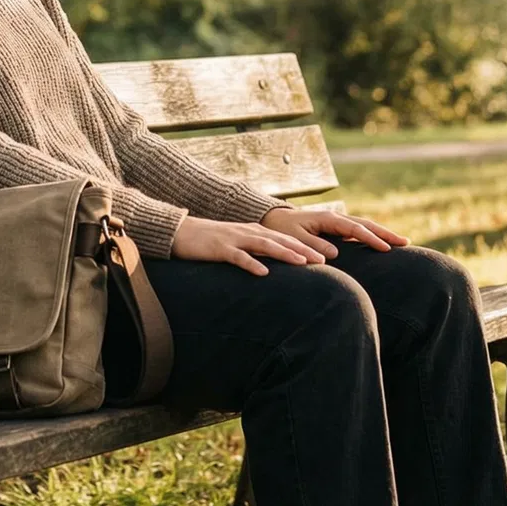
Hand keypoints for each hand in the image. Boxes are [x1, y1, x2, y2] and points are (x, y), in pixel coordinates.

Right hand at [169, 215, 329, 275]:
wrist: (181, 232)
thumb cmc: (210, 242)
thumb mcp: (236, 245)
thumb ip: (254, 252)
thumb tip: (272, 267)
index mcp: (254, 232)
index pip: (284, 239)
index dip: (305, 247)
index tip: (325, 257)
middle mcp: (248, 232)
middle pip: (280, 240)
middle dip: (302, 249)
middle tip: (323, 260)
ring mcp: (234, 239)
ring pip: (264, 245)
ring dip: (284, 254)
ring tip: (302, 263)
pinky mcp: (219, 248)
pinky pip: (238, 257)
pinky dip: (251, 264)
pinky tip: (263, 273)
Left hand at [259, 206, 410, 257]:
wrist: (274, 220)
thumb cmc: (283, 230)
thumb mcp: (294, 238)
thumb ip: (312, 245)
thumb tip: (333, 255)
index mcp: (328, 219)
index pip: (355, 229)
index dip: (371, 239)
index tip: (386, 249)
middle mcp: (336, 218)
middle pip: (366, 224)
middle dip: (386, 233)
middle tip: (406, 243)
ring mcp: (337, 222)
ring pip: (364, 226)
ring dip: (382, 233)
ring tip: (402, 242)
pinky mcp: (336, 228)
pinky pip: (358, 231)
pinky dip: (372, 235)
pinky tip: (383, 244)